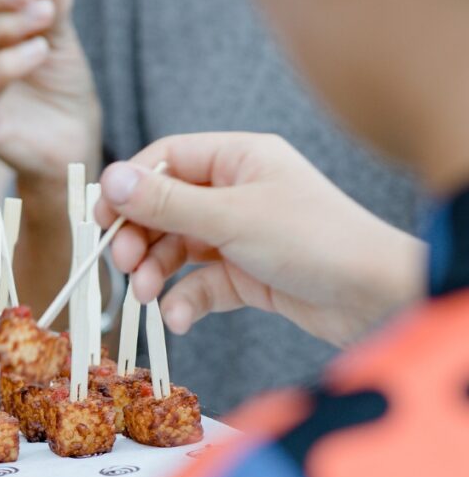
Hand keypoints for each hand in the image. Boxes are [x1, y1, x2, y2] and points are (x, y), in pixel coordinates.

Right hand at [94, 133, 425, 346]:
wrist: (374, 299)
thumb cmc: (314, 240)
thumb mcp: (230, 217)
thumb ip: (166, 201)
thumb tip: (109, 179)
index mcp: (238, 158)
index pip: (166, 159)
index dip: (129, 186)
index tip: (102, 216)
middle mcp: (236, 191)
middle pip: (165, 207)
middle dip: (139, 237)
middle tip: (122, 262)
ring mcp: (240, 234)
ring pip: (177, 248)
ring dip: (155, 271)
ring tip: (146, 294)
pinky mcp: (246, 275)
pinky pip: (200, 283)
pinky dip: (184, 300)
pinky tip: (178, 317)